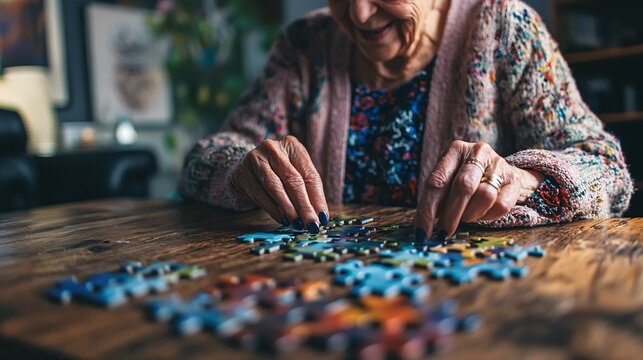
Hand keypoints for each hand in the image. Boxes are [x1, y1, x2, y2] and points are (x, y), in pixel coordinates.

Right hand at [229, 135, 328, 232]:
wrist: (245, 169)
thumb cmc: (276, 173)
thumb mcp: (294, 174)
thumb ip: (308, 192)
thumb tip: (320, 215)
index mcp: (291, 145)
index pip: (309, 174)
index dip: (317, 198)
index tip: (323, 217)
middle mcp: (272, 148)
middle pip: (293, 180)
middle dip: (304, 206)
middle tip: (311, 224)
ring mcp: (255, 159)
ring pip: (275, 187)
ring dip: (289, 209)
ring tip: (297, 224)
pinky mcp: (242, 173)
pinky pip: (260, 195)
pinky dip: (273, 210)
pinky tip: (282, 220)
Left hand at [414, 141, 543, 239]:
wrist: (500, 173)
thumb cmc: (465, 179)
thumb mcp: (447, 182)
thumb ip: (436, 200)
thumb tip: (422, 228)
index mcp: (455, 150)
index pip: (436, 182)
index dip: (427, 210)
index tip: (421, 232)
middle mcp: (478, 152)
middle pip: (463, 187)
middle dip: (451, 215)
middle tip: (443, 233)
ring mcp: (499, 163)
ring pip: (484, 196)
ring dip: (471, 214)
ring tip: (466, 217)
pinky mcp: (514, 179)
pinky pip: (501, 205)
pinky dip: (488, 216)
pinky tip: (482, 214)